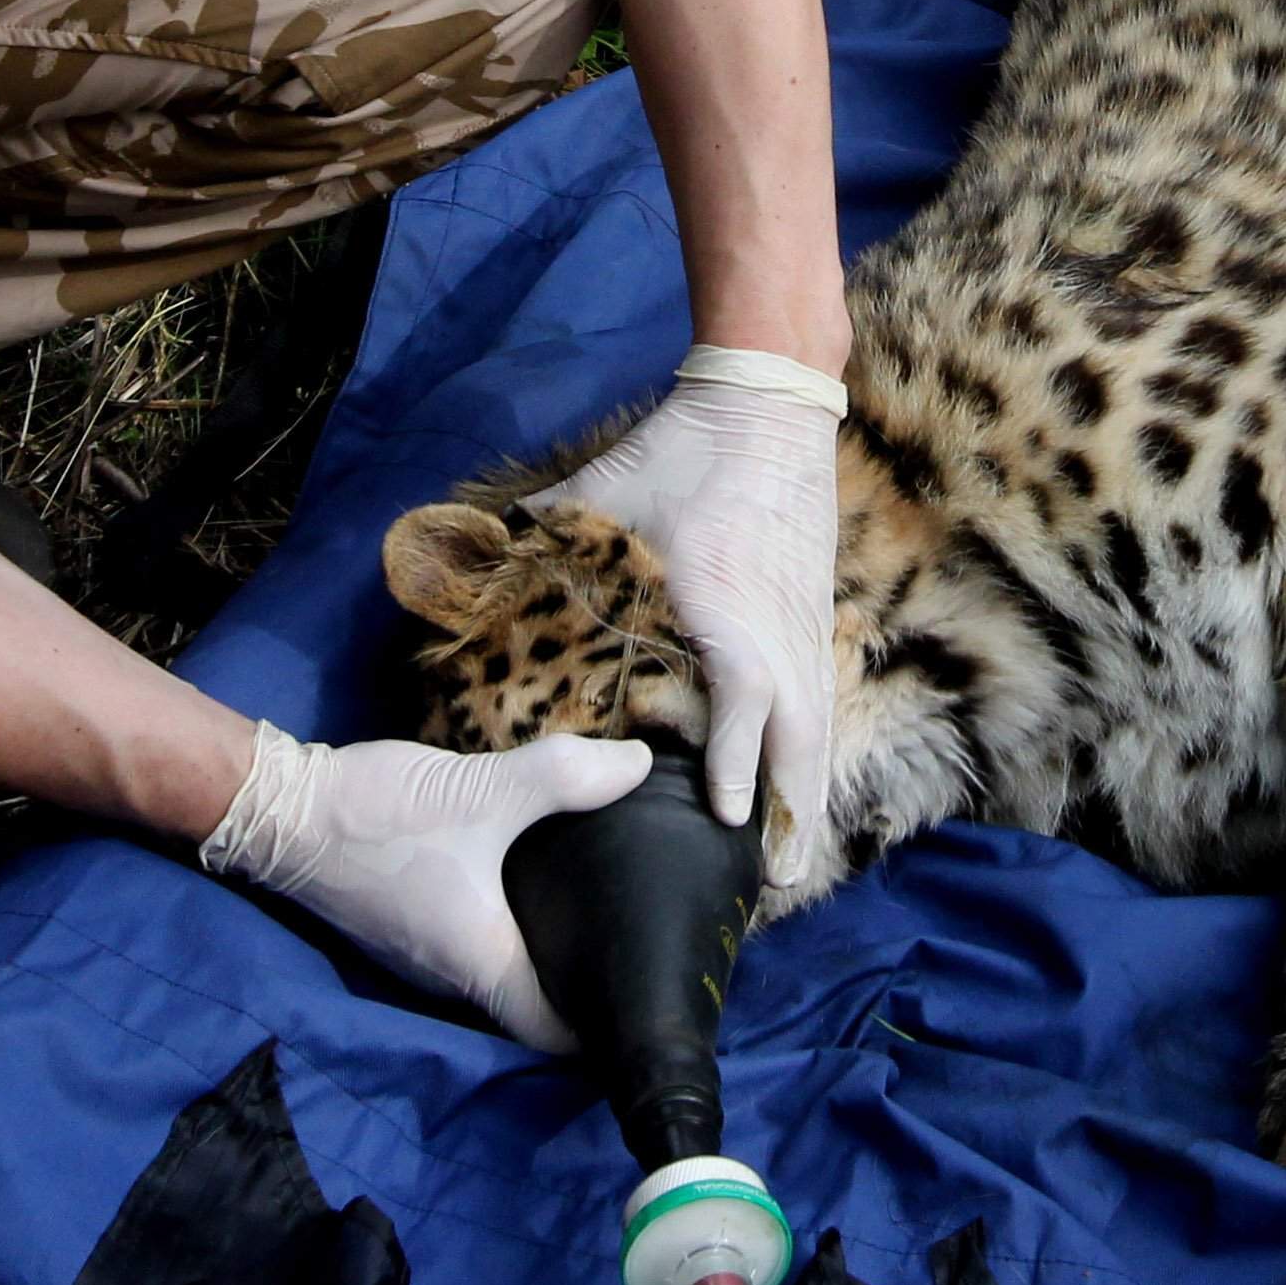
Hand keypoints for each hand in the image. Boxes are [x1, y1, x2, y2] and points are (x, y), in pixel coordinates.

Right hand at [199, 719, 652, 1050]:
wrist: (278, 808)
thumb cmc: (378, 817)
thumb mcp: (481, 790)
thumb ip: (564, 777)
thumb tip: (643, 764)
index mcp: (480, 966)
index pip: (555, 1034)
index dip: (603, 1029)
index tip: (648, 1001)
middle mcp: (452, 979)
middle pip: (533, 1006)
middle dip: (582, 986)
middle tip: (639, 945)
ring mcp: (423, 958)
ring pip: (501, 975)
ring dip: (542, 954)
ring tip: (598, 913)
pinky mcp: (406, 927)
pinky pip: (473, 945)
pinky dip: (507, 929)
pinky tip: (531, 884)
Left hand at [527, 348, 845, 872]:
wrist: (770, 404)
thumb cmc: (682, 451)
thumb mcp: (604, 492)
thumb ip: (540, 532)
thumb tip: (460, 555)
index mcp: (723, 603)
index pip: (741, 700)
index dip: (734, 762)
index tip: (722, 818)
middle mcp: (776, 626)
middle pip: (800, 736)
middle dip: (789, 810)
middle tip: (777, 880)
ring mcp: (805, 623)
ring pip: (820, 724)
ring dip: (808, 791)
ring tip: (794, 857)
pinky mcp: (819, 615)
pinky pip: (825, 698)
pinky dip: (817, 750)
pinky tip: (805, 785)